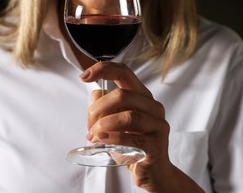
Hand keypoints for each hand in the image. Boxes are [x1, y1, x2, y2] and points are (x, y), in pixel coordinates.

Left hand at [80, 61, 203, 192]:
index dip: (103, 69)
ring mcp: (158, 126)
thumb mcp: (114, 122)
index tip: (84, 76)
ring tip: (93, 135)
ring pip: (129, 116)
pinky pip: (133, 138)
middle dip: (98, 109)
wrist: (152, 171)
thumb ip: (105, 106)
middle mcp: (153, 107)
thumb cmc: (131, 144)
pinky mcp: (157, 146)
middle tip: (90, 124)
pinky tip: (102, 141)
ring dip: (104, 125)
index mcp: (142, 96)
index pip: (124, 72)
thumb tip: (95, 93)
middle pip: (122, 95)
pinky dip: (113, 138)